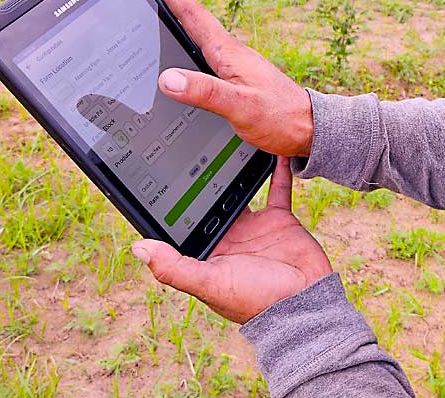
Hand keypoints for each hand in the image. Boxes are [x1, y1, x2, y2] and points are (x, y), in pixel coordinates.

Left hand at [131, 157, 332, 323]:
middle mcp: (228, 236)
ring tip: (224, 142)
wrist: (305, 303)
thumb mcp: (209, 283)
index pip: (183, 223)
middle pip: (210, 201)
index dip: (170, 203)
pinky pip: (276, 189)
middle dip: (201, 179)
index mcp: (208, 251)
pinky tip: (271, 151)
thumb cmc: (255, 300)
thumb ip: (174, 267)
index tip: (155, 174)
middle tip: (188, 145)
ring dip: (234, 171)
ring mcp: (254, 226)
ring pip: (239, 191)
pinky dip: (276, 171)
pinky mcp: (278, 219)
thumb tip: (139, 248)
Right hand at [150, 0, 313, 156]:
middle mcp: (232, 54)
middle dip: (167, 8)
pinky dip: (190, 53)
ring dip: (178, 29)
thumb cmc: (281, 118)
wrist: (311, 130)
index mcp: (229, 54)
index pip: (193, 15)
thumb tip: (168, 79)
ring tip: (155, 26)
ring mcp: (236, 66)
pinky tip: (183, 65)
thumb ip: (205, 92)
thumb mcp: (240, 107)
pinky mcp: (240, 80)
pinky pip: (208, 60)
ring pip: (201, 41)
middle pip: (194, 23)